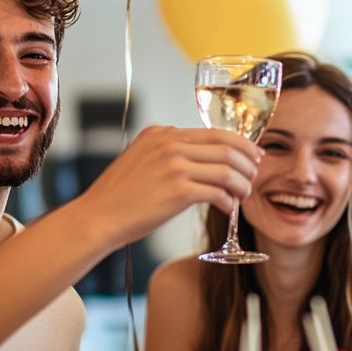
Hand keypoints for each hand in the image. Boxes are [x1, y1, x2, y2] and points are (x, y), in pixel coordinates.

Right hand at [81, 125, 260, 247]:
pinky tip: (228, 209)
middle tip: (254, 177)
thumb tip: (202, 161)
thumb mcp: (140, 160)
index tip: (252, 156)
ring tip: (243, 196)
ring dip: (242, 184)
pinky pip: (218, 192)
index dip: (241, 145)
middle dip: (248, 163)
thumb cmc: (119, 197)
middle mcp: (169, 143)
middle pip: (227, 147)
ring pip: (227, 170)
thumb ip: (168, 153)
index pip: (214, 132)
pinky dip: (229, 201)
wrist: (97, 217)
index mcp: (161, 133)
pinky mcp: (178, 190)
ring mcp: (174, 165)